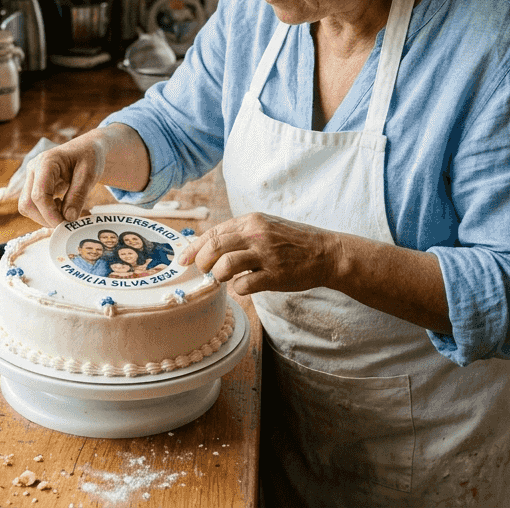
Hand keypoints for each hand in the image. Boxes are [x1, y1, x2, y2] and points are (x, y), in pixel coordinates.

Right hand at [18, 135, 107, 225]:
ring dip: (45, 216)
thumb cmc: (89, 157)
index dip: (50, 214)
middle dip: (46, 218)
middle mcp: (33, 169)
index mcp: (46, 162)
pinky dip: (45, 212)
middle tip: (68, 222)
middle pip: (27, 203)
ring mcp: (31, 177)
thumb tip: (68, 218)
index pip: (39, 195)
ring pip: (27, 206)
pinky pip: (32, 205)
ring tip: (66, 211)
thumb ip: (78, 195)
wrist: (87, 148)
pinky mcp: (33, 185)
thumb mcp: (89, 174)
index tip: (66, 225)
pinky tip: (61, 206)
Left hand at [178, 213, 336, 296]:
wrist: (326, 252)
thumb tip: (211, 246)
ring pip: (225, 265)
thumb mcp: (266, 227)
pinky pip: (244, 284)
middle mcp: (256, 234)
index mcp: (251, 221)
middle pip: (214, 247)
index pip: (213, 232)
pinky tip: (244, 286)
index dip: (194, 248)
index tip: (183, 260)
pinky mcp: (275, 275)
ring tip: (224, 278)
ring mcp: (266, 255)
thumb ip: (241, 233)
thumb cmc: (293, 242)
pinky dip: (238, 289)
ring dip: (218, 275)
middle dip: (202, 262)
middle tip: (205, 271)